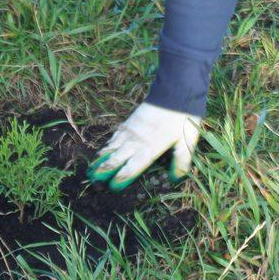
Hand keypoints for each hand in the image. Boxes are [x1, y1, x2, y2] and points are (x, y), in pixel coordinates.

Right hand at [86, 103, 202, 190]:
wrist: (174, 92)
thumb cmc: (182, 119)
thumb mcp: (187, 142)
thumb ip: (181, 161)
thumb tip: (176, 178)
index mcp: (150, 150)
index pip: (131, 168)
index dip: (121, 178)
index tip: (112, 187)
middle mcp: (136, 142)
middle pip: (116, 159)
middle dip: (104, 170)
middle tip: (93, 181)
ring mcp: (131, 131)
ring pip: (112, 147)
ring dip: (101, 159)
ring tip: (91, 169)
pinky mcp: (130, 122)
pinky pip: (115, 136)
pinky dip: (107, 145)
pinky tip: (103, 150)